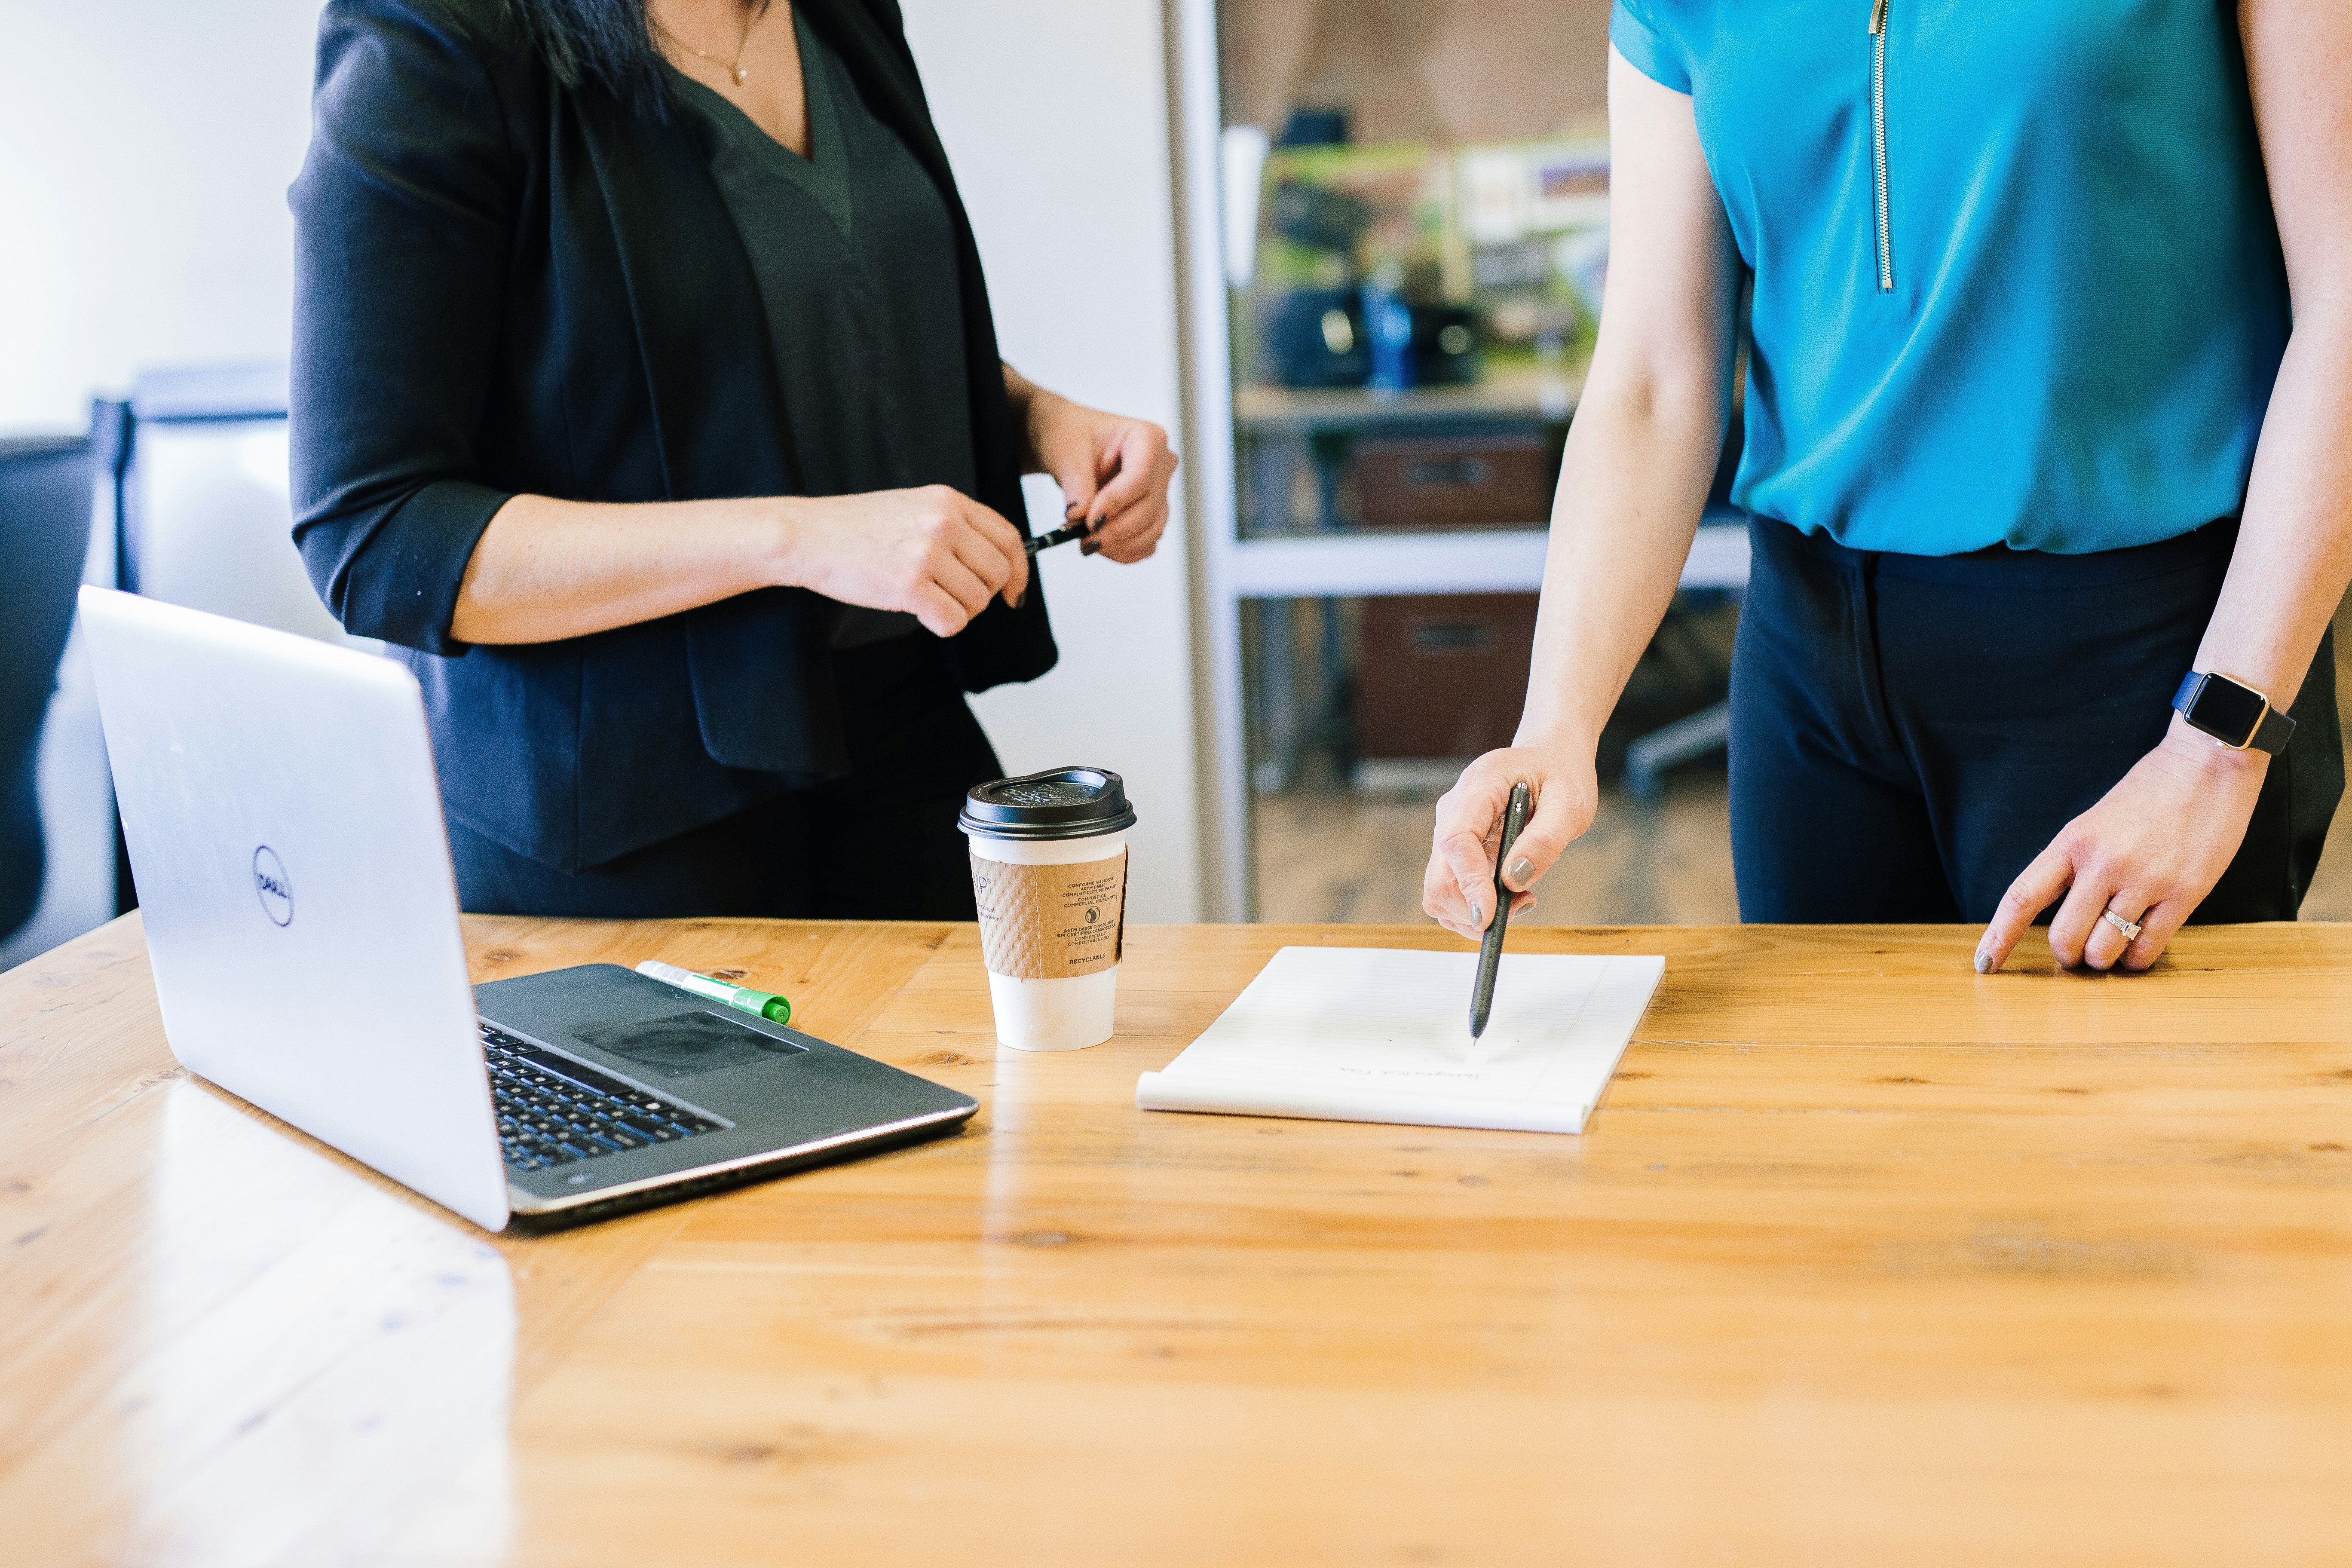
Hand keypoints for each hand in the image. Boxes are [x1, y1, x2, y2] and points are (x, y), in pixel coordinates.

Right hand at [775, 485, 1028, 637]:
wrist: (808, 535)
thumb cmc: (856, 527)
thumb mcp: (914, 508)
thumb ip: (954, 526)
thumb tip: (994, 563)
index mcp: (949, 502)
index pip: (1009, 538)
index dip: (1018, 571)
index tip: (1012, 591)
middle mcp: (944, 523)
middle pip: (997, 574)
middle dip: (982, 595)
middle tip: (954, 598)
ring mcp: (928, 553)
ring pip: (976, 601)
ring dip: (958, 611)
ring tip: (927, 600)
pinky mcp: (910, 585)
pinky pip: (953, 620)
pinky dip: (941, 625)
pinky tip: (920, 613)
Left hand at [1026, 393, 1178, 562]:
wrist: (1070, 445)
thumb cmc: (1072, 436)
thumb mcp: (1067, 453)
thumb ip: (1076, 484)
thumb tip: (1078, 515)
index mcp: (1147, 437)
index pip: (1140, 478)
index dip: (1115, 503)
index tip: (1088, 521)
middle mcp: (1162, 463)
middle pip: (1149, 506)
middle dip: (1116, 530)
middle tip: (1084, 540)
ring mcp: (1161, 490)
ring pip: (1153, 528)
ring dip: (1121, 544)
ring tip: (1088, 544)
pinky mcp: (1154, 512)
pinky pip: (1149, 540)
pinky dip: (1127, 551)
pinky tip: (1104, 549)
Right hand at [1422, 744, 1598, 940]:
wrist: (1548, 759)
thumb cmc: (1561, 776)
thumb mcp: (1571, 804)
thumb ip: (1545, 840)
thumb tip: (1514, 880)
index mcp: (1478, 786)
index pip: (1455, 840)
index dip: (1469, 883)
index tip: (1490, 916)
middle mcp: (1453, 810)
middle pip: (1439, 877)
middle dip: (1474, 908)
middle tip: (1524, 904)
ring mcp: (1449, 831)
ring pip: (1440, 892)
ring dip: (1477, 911)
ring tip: (1523, 896)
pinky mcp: (1455, 851)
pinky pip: (1453, 891)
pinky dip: (1477, 906)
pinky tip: (1511, 891)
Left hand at [1975, 717, 2268, 973]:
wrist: (2207, 765)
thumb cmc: (2148, 795)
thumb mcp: (2094, 823)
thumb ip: (2074, 864)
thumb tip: (2057, 913)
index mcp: (2072, 842)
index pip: (2022, 897)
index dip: (1999, 936)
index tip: (1984, 964)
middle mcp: (2102, 863)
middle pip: (2064, 936)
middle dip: (2067, 956)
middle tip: (2076, 954)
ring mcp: (2144, 879)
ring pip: (2105, 949)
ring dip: (2103, 960)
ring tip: (2110, 950)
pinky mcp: (2185, 893)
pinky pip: (2147, 947)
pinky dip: (2137, 959)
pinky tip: (2137, 949)